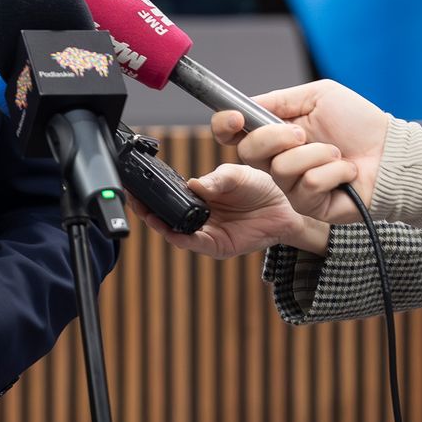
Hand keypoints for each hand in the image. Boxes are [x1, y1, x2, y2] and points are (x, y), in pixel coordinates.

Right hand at [130, 163, 329, 258]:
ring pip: (175, 232)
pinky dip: (181, 238)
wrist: (287, 206)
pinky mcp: (217, 246)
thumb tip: (194, 185)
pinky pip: (195, 244)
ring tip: (147, 214)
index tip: (137, 185)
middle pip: (165, 216)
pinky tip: (171, 231)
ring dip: (159, 225)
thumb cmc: (262, 186)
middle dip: (147, 210)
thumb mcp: (235, 175)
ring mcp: (207, 232)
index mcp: (199, 196)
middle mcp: (199, 216)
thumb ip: (215, 180)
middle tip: (134, 200)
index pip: (169, 196)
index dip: (152, 193)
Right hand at [211, 79, 389, 222]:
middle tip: (303, 133)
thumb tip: (246, 105)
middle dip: (275, 137)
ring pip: (281, 168)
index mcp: (275, 135)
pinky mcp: (310, 206)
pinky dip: (333, 172)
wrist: (393, 152)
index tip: (235, 117)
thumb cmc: (361, 124)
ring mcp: (292, 186)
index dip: (225, 126)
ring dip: (316, 154)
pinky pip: (308, 185)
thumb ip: (279, 100)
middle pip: (248, 152)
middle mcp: (278, 161)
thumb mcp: (318, 97)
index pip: (233, 134)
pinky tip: (347, 172)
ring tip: (337, 153)